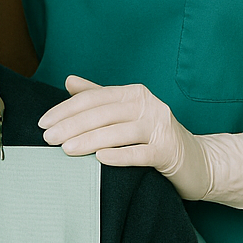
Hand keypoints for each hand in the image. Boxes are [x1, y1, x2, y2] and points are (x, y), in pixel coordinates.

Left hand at [38, 76, 211, 198]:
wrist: (199, 161)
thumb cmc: (155, 136)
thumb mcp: (127, 113)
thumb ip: (99, 97)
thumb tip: (69, 81)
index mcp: (134, 93)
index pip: (92, 99)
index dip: (65, 110)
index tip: (43, 122)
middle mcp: (148, 105)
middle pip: (102, 114)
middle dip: (71, 126)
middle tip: (47, 138)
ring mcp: (160, 127)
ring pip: (117, 132)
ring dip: (89, 140)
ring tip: (65, 150)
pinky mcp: (169, 151)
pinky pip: (140, 153)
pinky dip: (119, 155)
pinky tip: (99, 159)